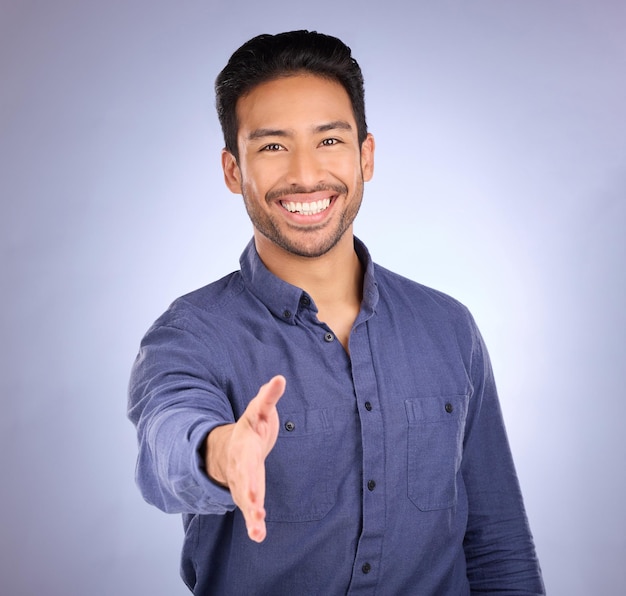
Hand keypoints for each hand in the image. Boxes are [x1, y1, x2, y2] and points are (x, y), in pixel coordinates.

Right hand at [206, 375, 285, 541]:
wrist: (233, 444)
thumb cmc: (252, 426)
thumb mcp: (259, 410)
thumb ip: (268, 397)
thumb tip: (279, 378)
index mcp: (244, 445)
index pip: (246, 460)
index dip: (249, 474)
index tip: (254, 489)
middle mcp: (241, 467)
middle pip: (243, 482)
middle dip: (248, 495)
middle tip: (255, 508)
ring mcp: (243, 482)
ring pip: (245, 500)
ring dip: (251, 515)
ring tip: (257, 531)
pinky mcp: (249, 494)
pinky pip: (251, 509)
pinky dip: (254, 522)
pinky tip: (259, 536)